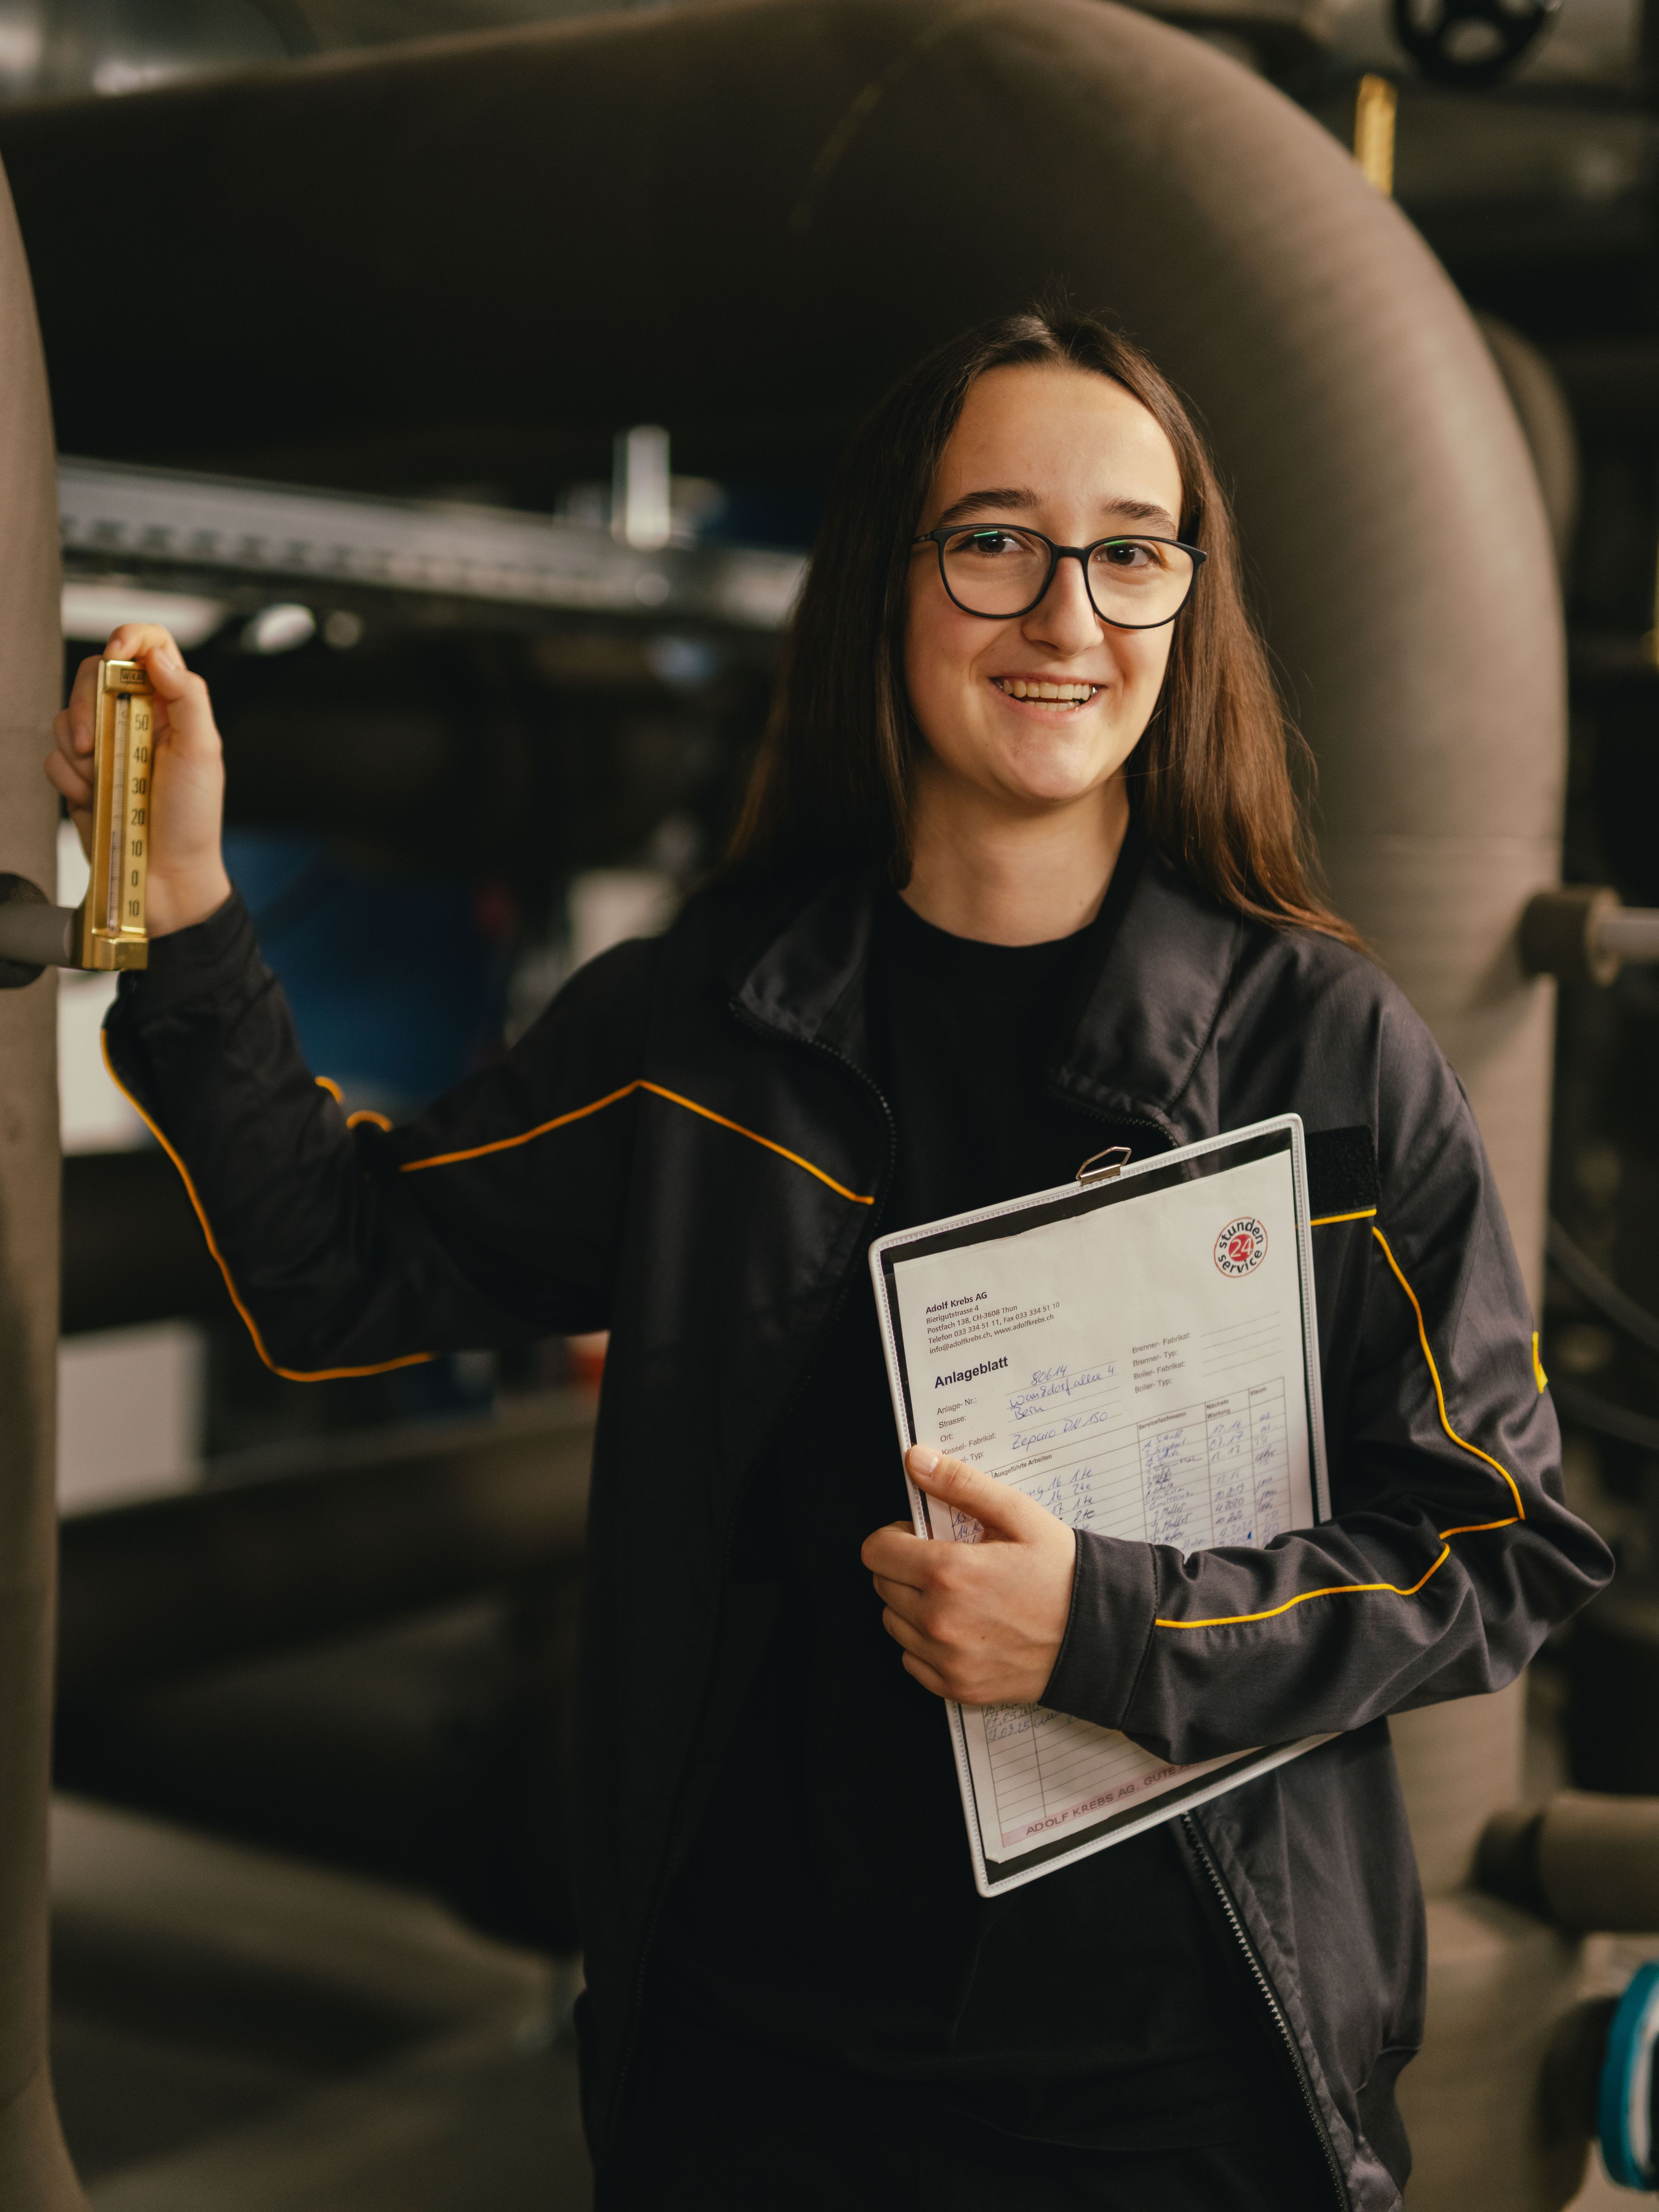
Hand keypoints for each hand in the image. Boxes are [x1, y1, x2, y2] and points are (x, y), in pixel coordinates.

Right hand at [47, 623, 232, 937]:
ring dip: (79, 750)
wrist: (165, 877)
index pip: (150, 646)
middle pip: (94, 675)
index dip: (129, 638)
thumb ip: (188, 696)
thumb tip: (158, 655)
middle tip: (98, 744)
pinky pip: (53, 757)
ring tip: (105, 782)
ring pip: (66, 717)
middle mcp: (136, 720)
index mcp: (172, 707)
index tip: (116, 653)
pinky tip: (93, 800)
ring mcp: (105, 747)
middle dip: (88, 705)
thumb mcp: (203, 753)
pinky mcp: (80, 775)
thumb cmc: (192, 820)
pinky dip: (69, 779)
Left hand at [861, 1446, 1076, 1705]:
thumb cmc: (1061, 1574)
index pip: (875, 1551)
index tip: (919, 1536)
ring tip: (955, 1595)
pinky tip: (960, 1627)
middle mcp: (939, 1620)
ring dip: (911, 1605)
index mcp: (949, 1572)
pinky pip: (911, 1659)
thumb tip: (915, 1460)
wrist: (1101, 1637)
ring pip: (893, 1622)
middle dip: (904, 1568)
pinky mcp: (956, 1687)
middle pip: (882, 1585)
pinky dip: (925, 1643)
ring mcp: (946, 1659)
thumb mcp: (1018, 1514)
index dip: (894, 1537)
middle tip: (946, 1563)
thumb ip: (960, 1484)